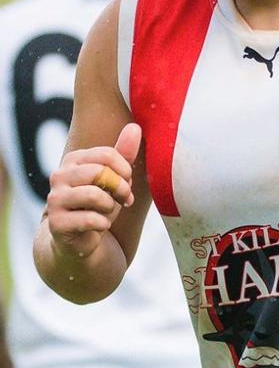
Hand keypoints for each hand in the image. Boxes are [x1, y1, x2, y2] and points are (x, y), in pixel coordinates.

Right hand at [46, 124, 141, 258]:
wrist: (79, 240)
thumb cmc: (98, 205)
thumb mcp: (114, 179)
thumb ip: (123, 154)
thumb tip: (135, 127)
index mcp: (73, 160)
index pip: (107, 155)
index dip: (125, 171)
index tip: (127, 183)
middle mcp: (59, 176)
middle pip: (101, 173)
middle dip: (121, 189)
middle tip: (124, 199)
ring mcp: (54, 199)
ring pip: (95, 196)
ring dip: (111, 207)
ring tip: (108, 212)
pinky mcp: (56, 223)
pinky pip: (91, 219)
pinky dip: (103, 224)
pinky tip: (99, 226)